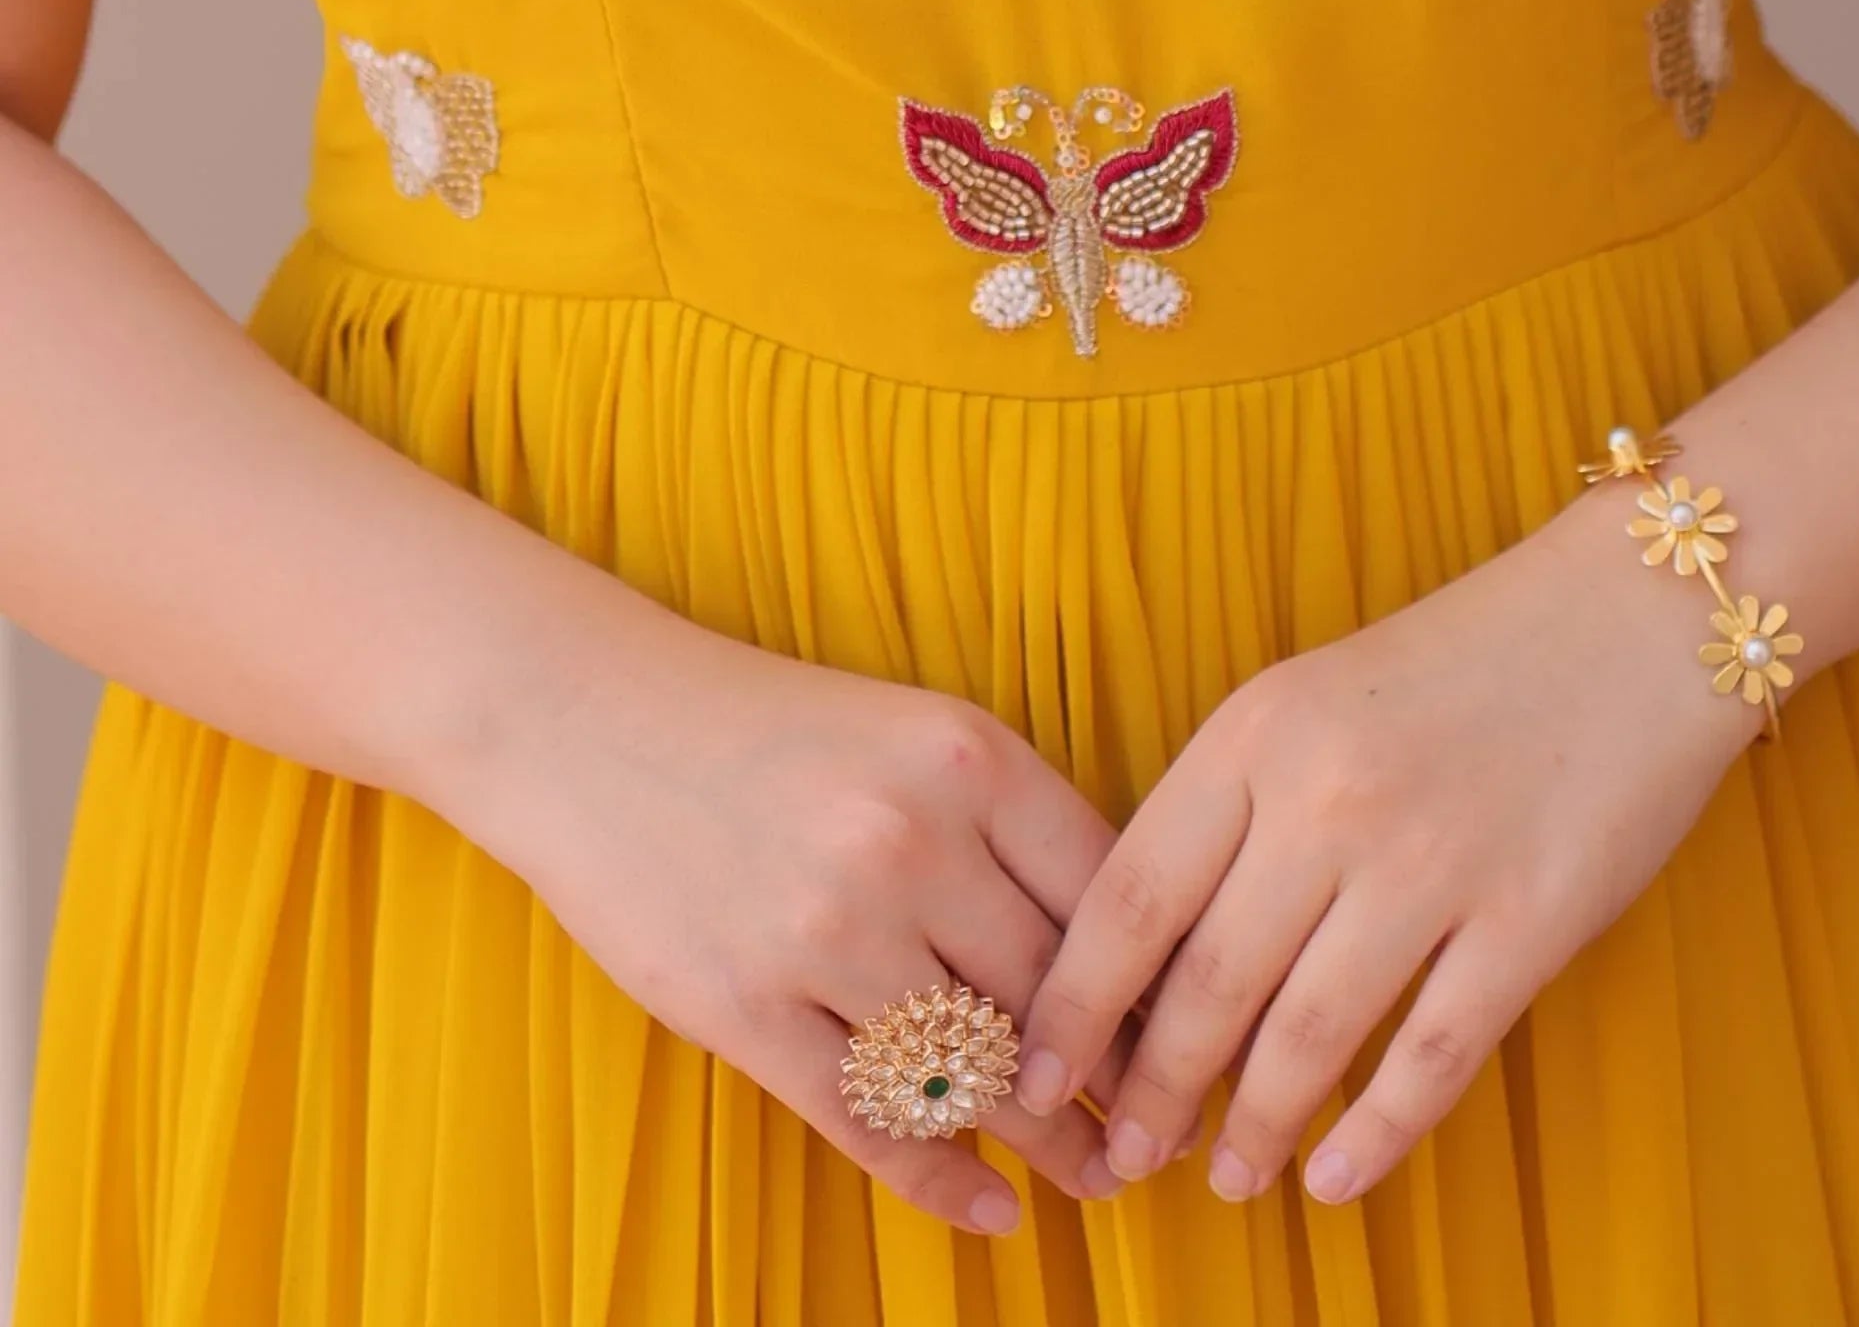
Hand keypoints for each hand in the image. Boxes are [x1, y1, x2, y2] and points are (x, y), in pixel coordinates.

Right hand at [449, 587, 1131, 1234]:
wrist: (591, 719)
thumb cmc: (772, 731)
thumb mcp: (915, 734)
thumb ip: (1009, 827)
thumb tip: (1119, 951)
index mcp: (967, 759)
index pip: (1108, 896)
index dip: (1160, 982)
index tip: (1196, 1034)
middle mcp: (907, 841)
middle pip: (1052, 995)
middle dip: (1116, 1080)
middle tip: (1162, 1132)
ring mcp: (822, 931)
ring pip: (972, 1072)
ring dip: (1046, 1143)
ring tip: (1094, 1176)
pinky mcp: (743, 1007)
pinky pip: (868, 1123)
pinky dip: (942, 1180)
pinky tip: (991, 1210)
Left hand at [1016, 492, 1750, 1205]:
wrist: (1631, 617)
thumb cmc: (1455, 665)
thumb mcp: (1309, 700)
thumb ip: (1232, 807)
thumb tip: (1150, 955)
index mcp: (1257, 733)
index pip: (1131, 896)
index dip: (1073, 1005)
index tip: (1034, 1074)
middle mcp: (1329, 798)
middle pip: (1206, 982)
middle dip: (1151, 1090)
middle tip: (1124, 1155)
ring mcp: (1434, 861)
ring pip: (1307, 1034)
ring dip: (1253, 1125)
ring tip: (1226, 1178)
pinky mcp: (1530, 919)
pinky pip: (1431, 1055)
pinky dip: (1375, 1132)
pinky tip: (1336, 1177)